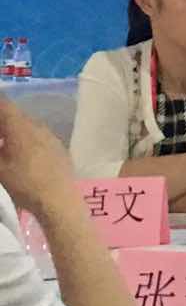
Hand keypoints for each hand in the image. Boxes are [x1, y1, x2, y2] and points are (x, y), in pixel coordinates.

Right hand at [0, 97, 77, 216]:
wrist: (58, 199)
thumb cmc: (24, 184)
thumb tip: (0, 145)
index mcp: (22, 127)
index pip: (5, 106)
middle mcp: (39, 127)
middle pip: (16, 116)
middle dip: (2, 122)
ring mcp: (51, 136)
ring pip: (28, 126)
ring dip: (13, 132)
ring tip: (4, 146)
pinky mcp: (59, 148)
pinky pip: (39, 136)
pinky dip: (26, 140)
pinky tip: (21, 155)